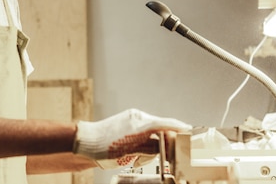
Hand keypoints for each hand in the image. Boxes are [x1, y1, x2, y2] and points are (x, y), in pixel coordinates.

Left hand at [72, 108, 190, 169]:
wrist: (85, 143)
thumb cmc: (104, 149)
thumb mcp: (131, 153)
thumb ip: (152, 148)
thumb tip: (167, 146)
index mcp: (140, 123)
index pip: (166, 123)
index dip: (180, 128)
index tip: (191, 132)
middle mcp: (137, 117)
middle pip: (161, 127)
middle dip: (166, 142)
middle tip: (167, 155)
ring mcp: (132, 118)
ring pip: (152, 130)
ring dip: (153, 144)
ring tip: (138, 158)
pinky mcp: (127, 121)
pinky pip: (143, 130)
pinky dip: (145, 140)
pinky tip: (135, 152)